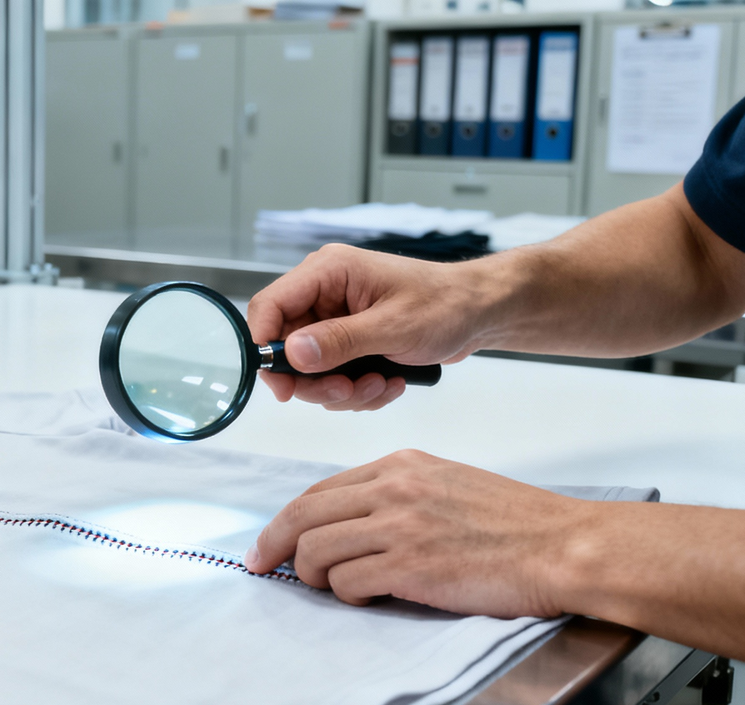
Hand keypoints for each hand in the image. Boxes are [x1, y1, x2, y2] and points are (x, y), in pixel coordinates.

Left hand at [244, 450, 589, 618]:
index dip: (286, 520)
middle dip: (274, 546)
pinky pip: (346, 583)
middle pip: (303, 515)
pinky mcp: (408, 565)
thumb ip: (397, 495)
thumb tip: (348, 523)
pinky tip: (371, 596)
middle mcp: (393, 488)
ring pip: (316, 551)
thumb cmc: (515, 525)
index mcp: (401, 465)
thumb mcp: (447, 485)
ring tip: (334, 588)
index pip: (320, 490)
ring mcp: (399, 525)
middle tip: (264, 568)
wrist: (563, 546)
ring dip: (314, 577)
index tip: (270, 542)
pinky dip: (348, 595)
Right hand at [248, 243, 497, 411]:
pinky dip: (357, 389)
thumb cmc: (445, 305)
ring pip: (309, 369)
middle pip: (286, 347)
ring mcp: (335, 318)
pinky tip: (388, 381)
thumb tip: (293, 353)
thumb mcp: (393, 326)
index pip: (269, 306)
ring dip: (342, 390)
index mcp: (328, 272)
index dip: (265, 346)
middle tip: (347, 392)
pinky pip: (332, 376)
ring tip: (381, 384)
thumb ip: (340, 341)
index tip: (282, 384)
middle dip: (317, 380)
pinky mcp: (347, 340)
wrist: (478, 313)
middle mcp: (324, 293)